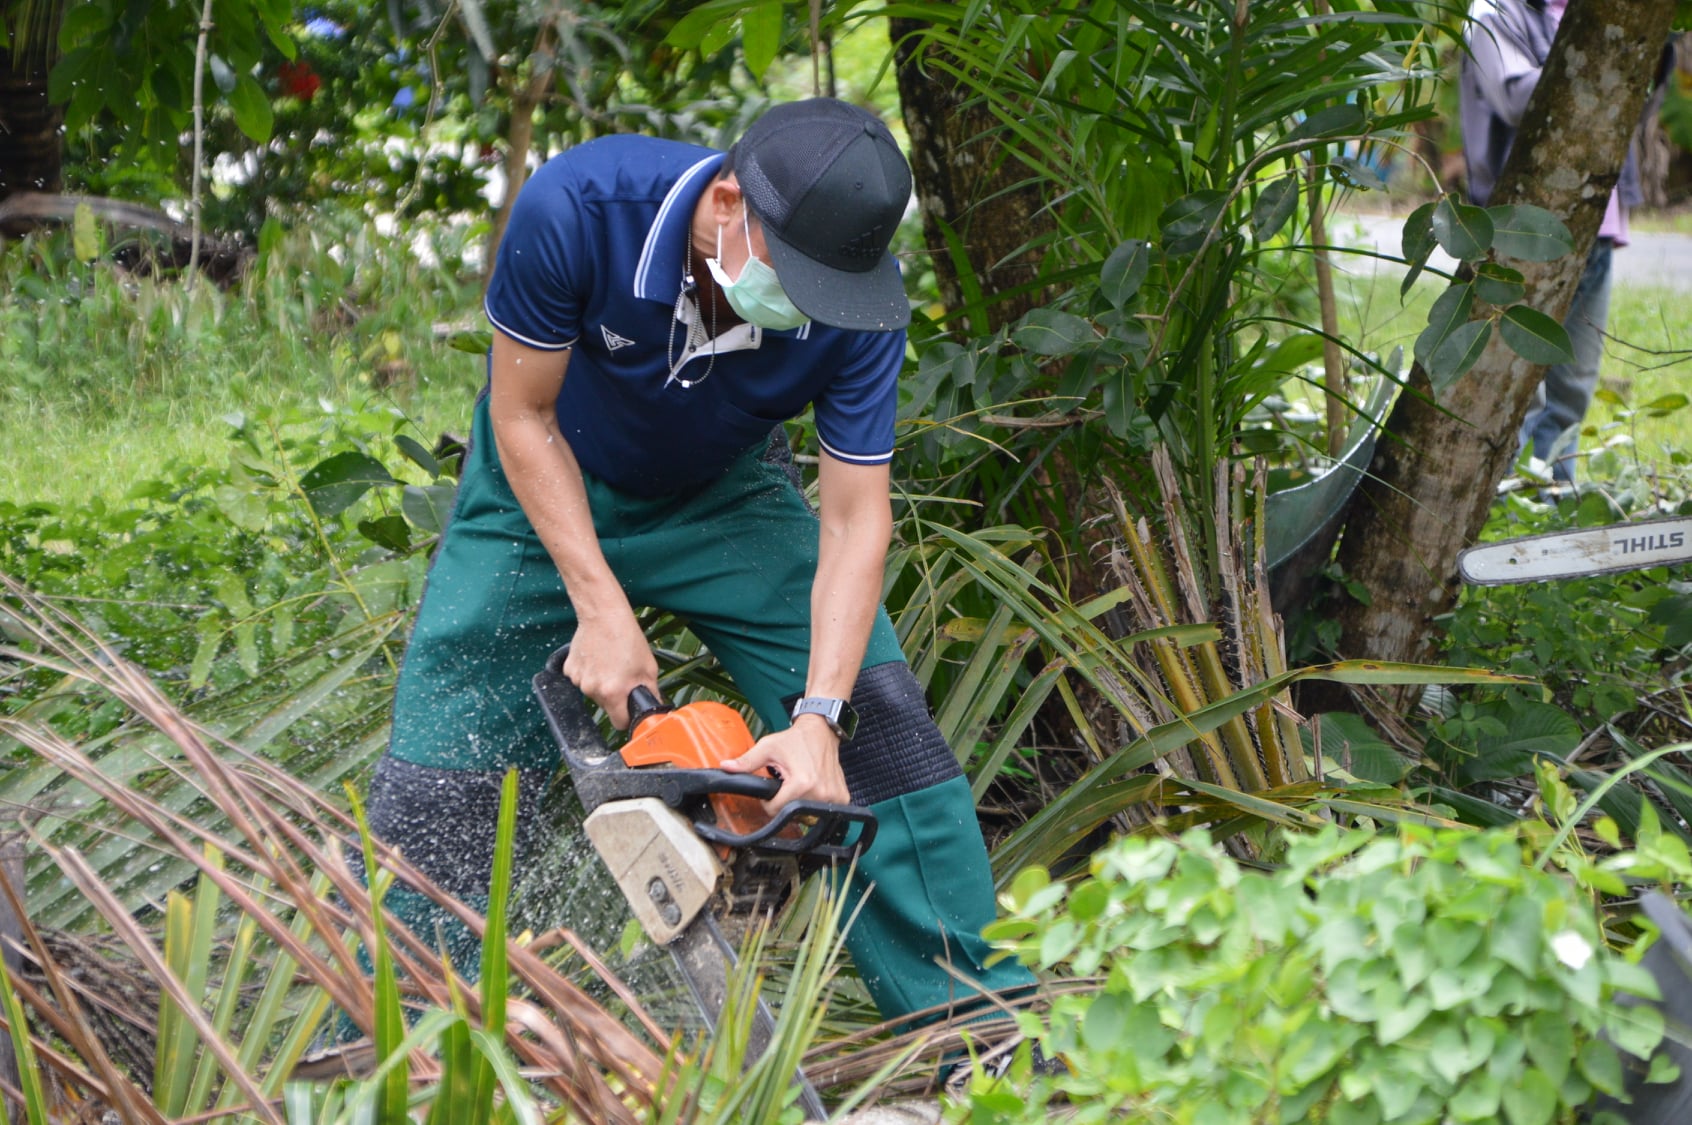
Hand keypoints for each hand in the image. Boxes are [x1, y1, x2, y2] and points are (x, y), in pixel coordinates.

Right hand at [563, 612, 658, 729]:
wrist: (603, 615)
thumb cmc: (627, 638)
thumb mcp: (648, 667)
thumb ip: (651, 692)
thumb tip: (654, 708)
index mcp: (613, 693)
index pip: (619, 723)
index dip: (627, 718)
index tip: (630, 710)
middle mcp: (593, 690)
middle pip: (606, 706)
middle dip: (615, 697)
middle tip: (623, 676)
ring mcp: (578, 680)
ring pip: (593, 693)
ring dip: (601, 684)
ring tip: (610, 663)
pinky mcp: (569, 670)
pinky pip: (582, 680)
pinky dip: (589, 673)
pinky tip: (597, 658)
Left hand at [720, 716, 848, 813]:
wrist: (821, 731)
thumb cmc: (796, 739)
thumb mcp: (768, 747)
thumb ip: (746, 761)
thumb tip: (725, 767)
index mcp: (801, 783)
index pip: (776, 810)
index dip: (769, 802)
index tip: (774, 787)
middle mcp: (820, 792)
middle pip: (792, 813)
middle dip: (785, 801)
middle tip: (788, 781)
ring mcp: (833, 796)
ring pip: (807, 815)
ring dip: (800, 802)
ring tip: (801, 782)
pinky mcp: (842, 797)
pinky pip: (823, 811)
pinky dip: (815, 802)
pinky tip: (814, 786)